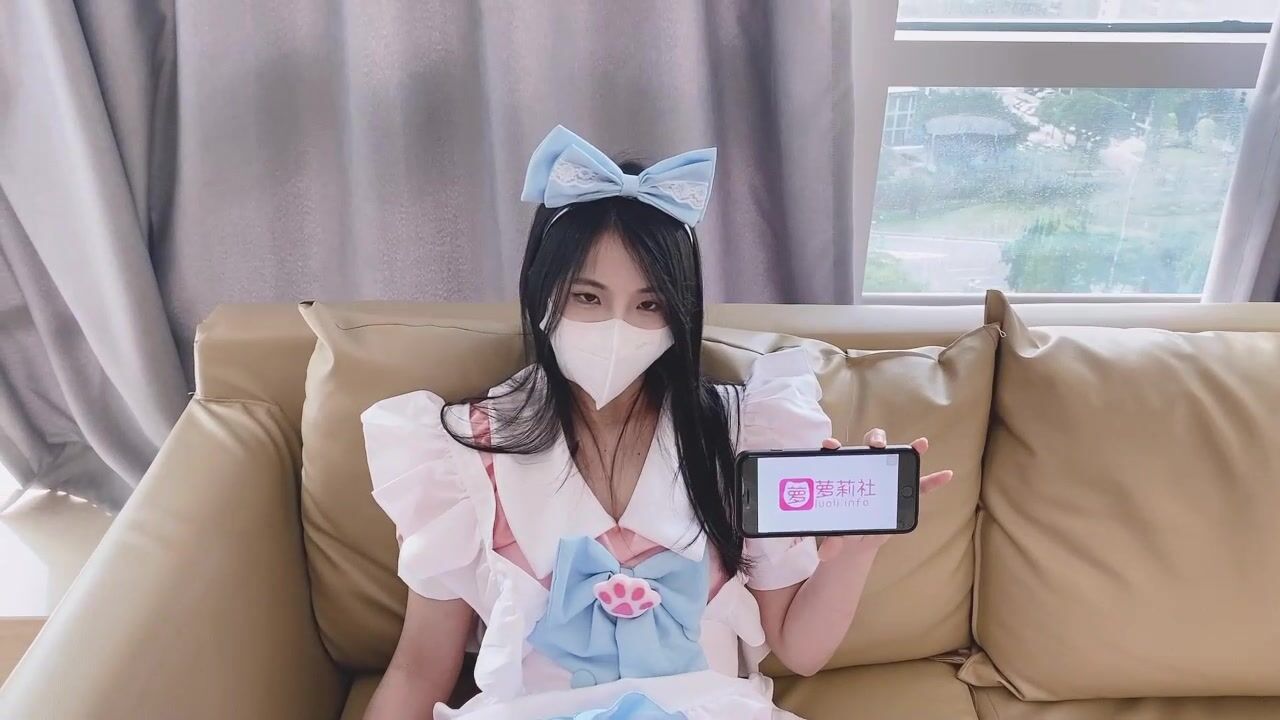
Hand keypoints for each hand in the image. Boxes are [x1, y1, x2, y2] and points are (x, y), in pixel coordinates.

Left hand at [815, 430, 953, 561]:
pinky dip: (934, 480)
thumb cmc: (843, 528)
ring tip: (920, 445)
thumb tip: (825, 552)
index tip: (830, 445)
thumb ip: (831, 540)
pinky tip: (946, 475)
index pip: (839, 454)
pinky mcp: (903, 495)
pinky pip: (920, 485)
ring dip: (908, 449)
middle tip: (876, 446)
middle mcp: (866, 470)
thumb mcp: (836, 534)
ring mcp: (887, 480)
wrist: (857, 542)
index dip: (834, 446)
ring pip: (897, 458)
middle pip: (871, 446)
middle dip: (874, 440)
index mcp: (844, 474)